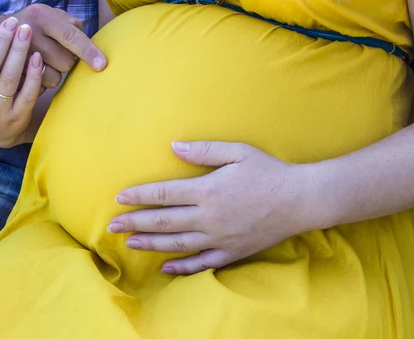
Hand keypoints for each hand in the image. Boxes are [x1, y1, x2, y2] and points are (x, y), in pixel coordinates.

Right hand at [11, 3, 106, 87]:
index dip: (89, 52)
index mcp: (42, 16)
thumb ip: (71, 26)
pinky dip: (41, 82)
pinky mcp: (11, 73)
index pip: (71, 36)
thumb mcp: (49, 15)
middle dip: (66, 61)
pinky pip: (40, 87)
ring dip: (54, 73)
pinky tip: (32, 71)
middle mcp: (29, 33)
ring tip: (42, 62)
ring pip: (54, 78)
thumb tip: (90, 49)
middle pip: (66, 62)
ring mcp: (18, 55)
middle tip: (55, 53)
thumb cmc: (32, 24)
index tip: (102, 65)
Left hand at [108, 141, 323, 274]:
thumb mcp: (237, 152)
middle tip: (112, 226)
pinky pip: (202, 264)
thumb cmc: (268, 171)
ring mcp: (219, 238)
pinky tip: (166, 268)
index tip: (118, 198)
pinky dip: (182, 268)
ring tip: (130, 243)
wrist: (301, 199)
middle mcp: (209, 217)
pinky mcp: (232, 252)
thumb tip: (172, 146)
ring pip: (177, 244)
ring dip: (150, 243)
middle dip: (134, 222)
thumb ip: (203, 150)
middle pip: (163, 221)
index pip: (163, 194)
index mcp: (208, 190)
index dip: (138, 196)